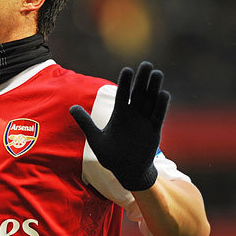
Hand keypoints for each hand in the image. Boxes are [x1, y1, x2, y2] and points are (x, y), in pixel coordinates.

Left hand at [70, 61, 169, 190]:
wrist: (127, 171)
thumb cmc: (110, 156)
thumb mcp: (95, 138)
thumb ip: (85, 122)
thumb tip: (71, 107)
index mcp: (120, 114)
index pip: (122, 94)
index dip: (125, 82)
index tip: (127, 70)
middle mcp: (133, 115)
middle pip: (139, 93)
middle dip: (142, 79)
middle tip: (146, 64)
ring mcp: (144, 122)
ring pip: (150, 101)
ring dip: (154, 87)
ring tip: (157, 73)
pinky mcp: (154, 131)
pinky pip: (158, 116)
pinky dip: (161, 106)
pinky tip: (163, 93)